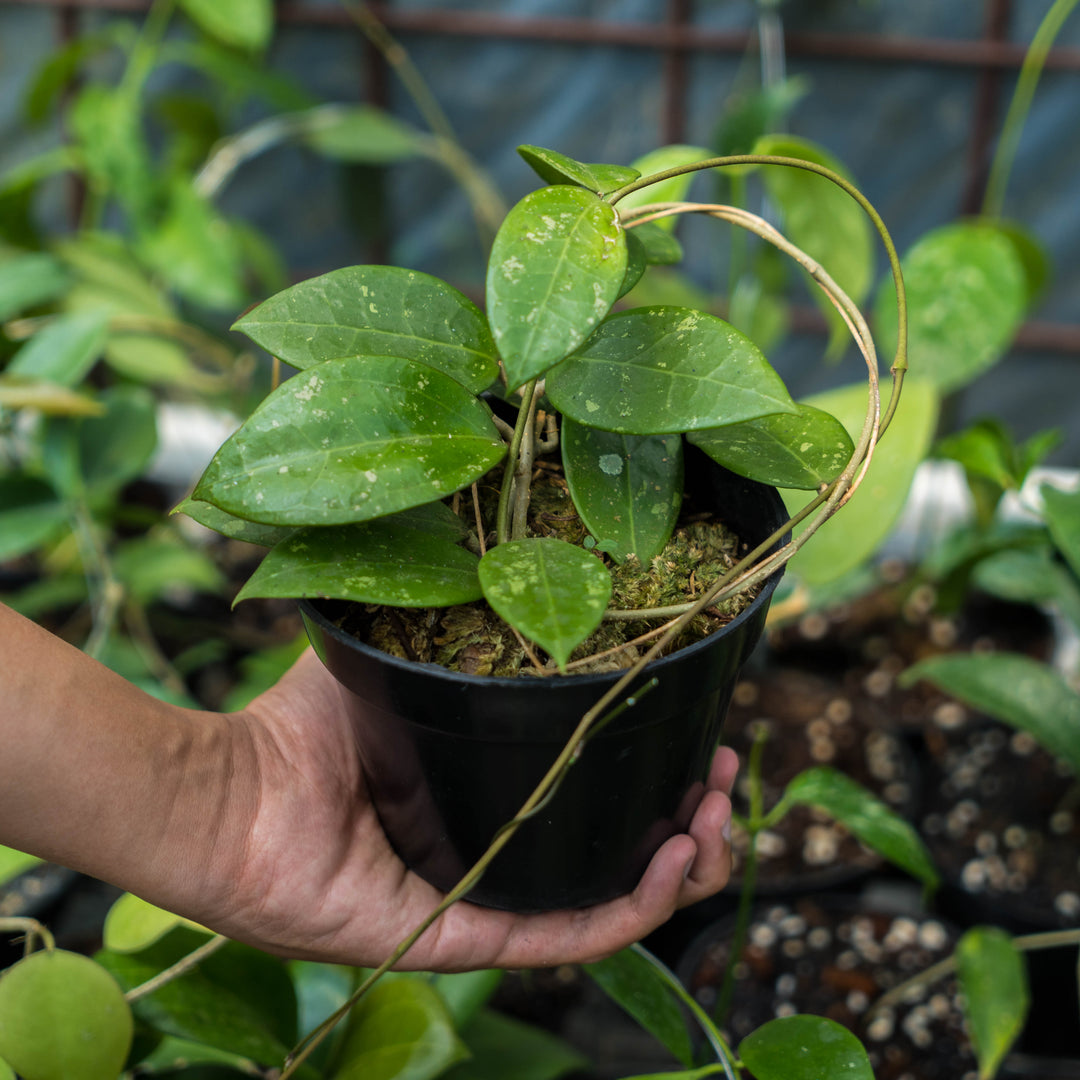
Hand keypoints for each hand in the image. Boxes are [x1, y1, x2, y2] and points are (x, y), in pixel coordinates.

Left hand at [203, 650, 737, 970]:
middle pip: (618, 846)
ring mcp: (487, 895)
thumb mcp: (398, 649)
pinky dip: (630, 905)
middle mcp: (500, 845)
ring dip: (679, 862)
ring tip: (713, 812)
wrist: (228, 795)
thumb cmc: (301, 725)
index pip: (596, 787)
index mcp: (492, 787)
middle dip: (688, 813)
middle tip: (721, 770)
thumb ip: (453, 609)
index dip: (656, 762)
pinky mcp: (464, 936)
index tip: (701, 722)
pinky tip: (674, 858)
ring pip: (609, 896)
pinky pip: (565, 935)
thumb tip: (512, 539)